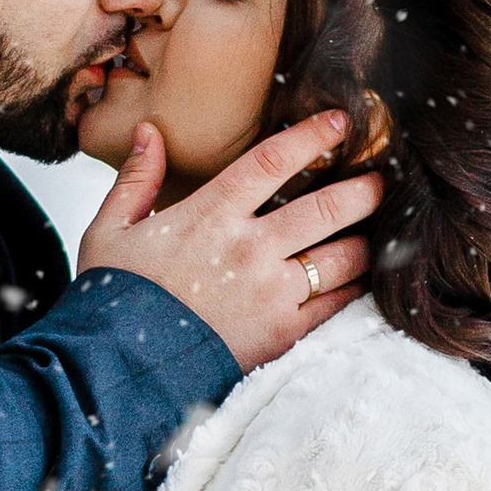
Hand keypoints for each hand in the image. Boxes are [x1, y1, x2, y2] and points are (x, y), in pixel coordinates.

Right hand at [77, 114, 380, 372]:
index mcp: (210, 214)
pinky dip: (356, 288)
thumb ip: (136, 179)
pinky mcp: (283, 332)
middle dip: (363, 190)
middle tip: (381, 180)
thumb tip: (149, 132)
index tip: (340, 122)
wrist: (118, 368)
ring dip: (367, 241)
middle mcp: (249, 248)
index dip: (313, 136)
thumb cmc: (114, 299)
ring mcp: (271, 292)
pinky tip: (362, 278)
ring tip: (379, 231)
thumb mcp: (109, 230)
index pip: (274, 161)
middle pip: (327, 207)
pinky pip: (337, 303)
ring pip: (343, 256)